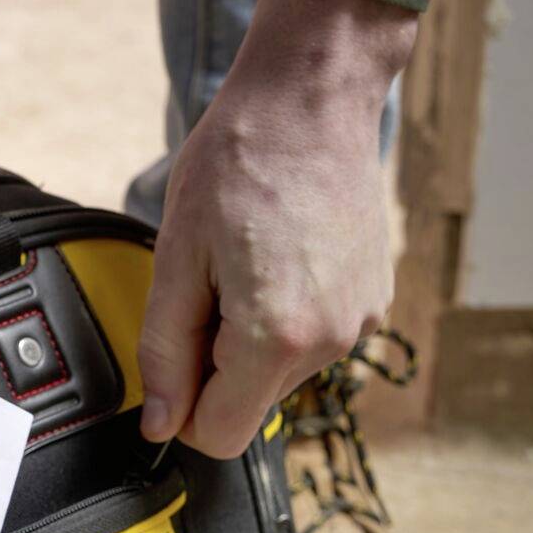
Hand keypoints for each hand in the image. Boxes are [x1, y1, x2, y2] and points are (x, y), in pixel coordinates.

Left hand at [138, 0, 418, 457]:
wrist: (313, 98)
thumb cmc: (242, 159)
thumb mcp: (176, 256)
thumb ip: (165, 350)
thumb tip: (160, 422)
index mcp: (278, 335)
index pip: (221, 434)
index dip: (183, 409)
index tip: (173, 357)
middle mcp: (330, 340)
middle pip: (250, 403)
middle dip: (215, 364)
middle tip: (208, 286)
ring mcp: (358, 322)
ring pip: (279, 373)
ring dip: (250, 336)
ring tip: (246, 261)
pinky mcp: (372, 302)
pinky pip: (312, 339)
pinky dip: (285, 315)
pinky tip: (278, 257)